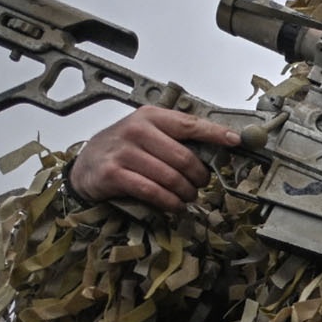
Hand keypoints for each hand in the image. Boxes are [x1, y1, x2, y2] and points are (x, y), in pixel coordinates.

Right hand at [67, 106, 241, 211]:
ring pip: (171, 177)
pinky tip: (175, 205)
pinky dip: (170, 202)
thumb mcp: (147, 134)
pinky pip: (153, 192)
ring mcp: (124, 152)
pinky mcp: (114, 174)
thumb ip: (175, 139)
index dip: (216, 134)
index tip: (236, 141)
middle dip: (199, 176)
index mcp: (150, 117)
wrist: (85, 165)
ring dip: (186, 193)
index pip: (190, 125)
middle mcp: (136, 130)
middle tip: (201, 184)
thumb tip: (217, 150)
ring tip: (188, 197)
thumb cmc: (124, 149)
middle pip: (184, 157)